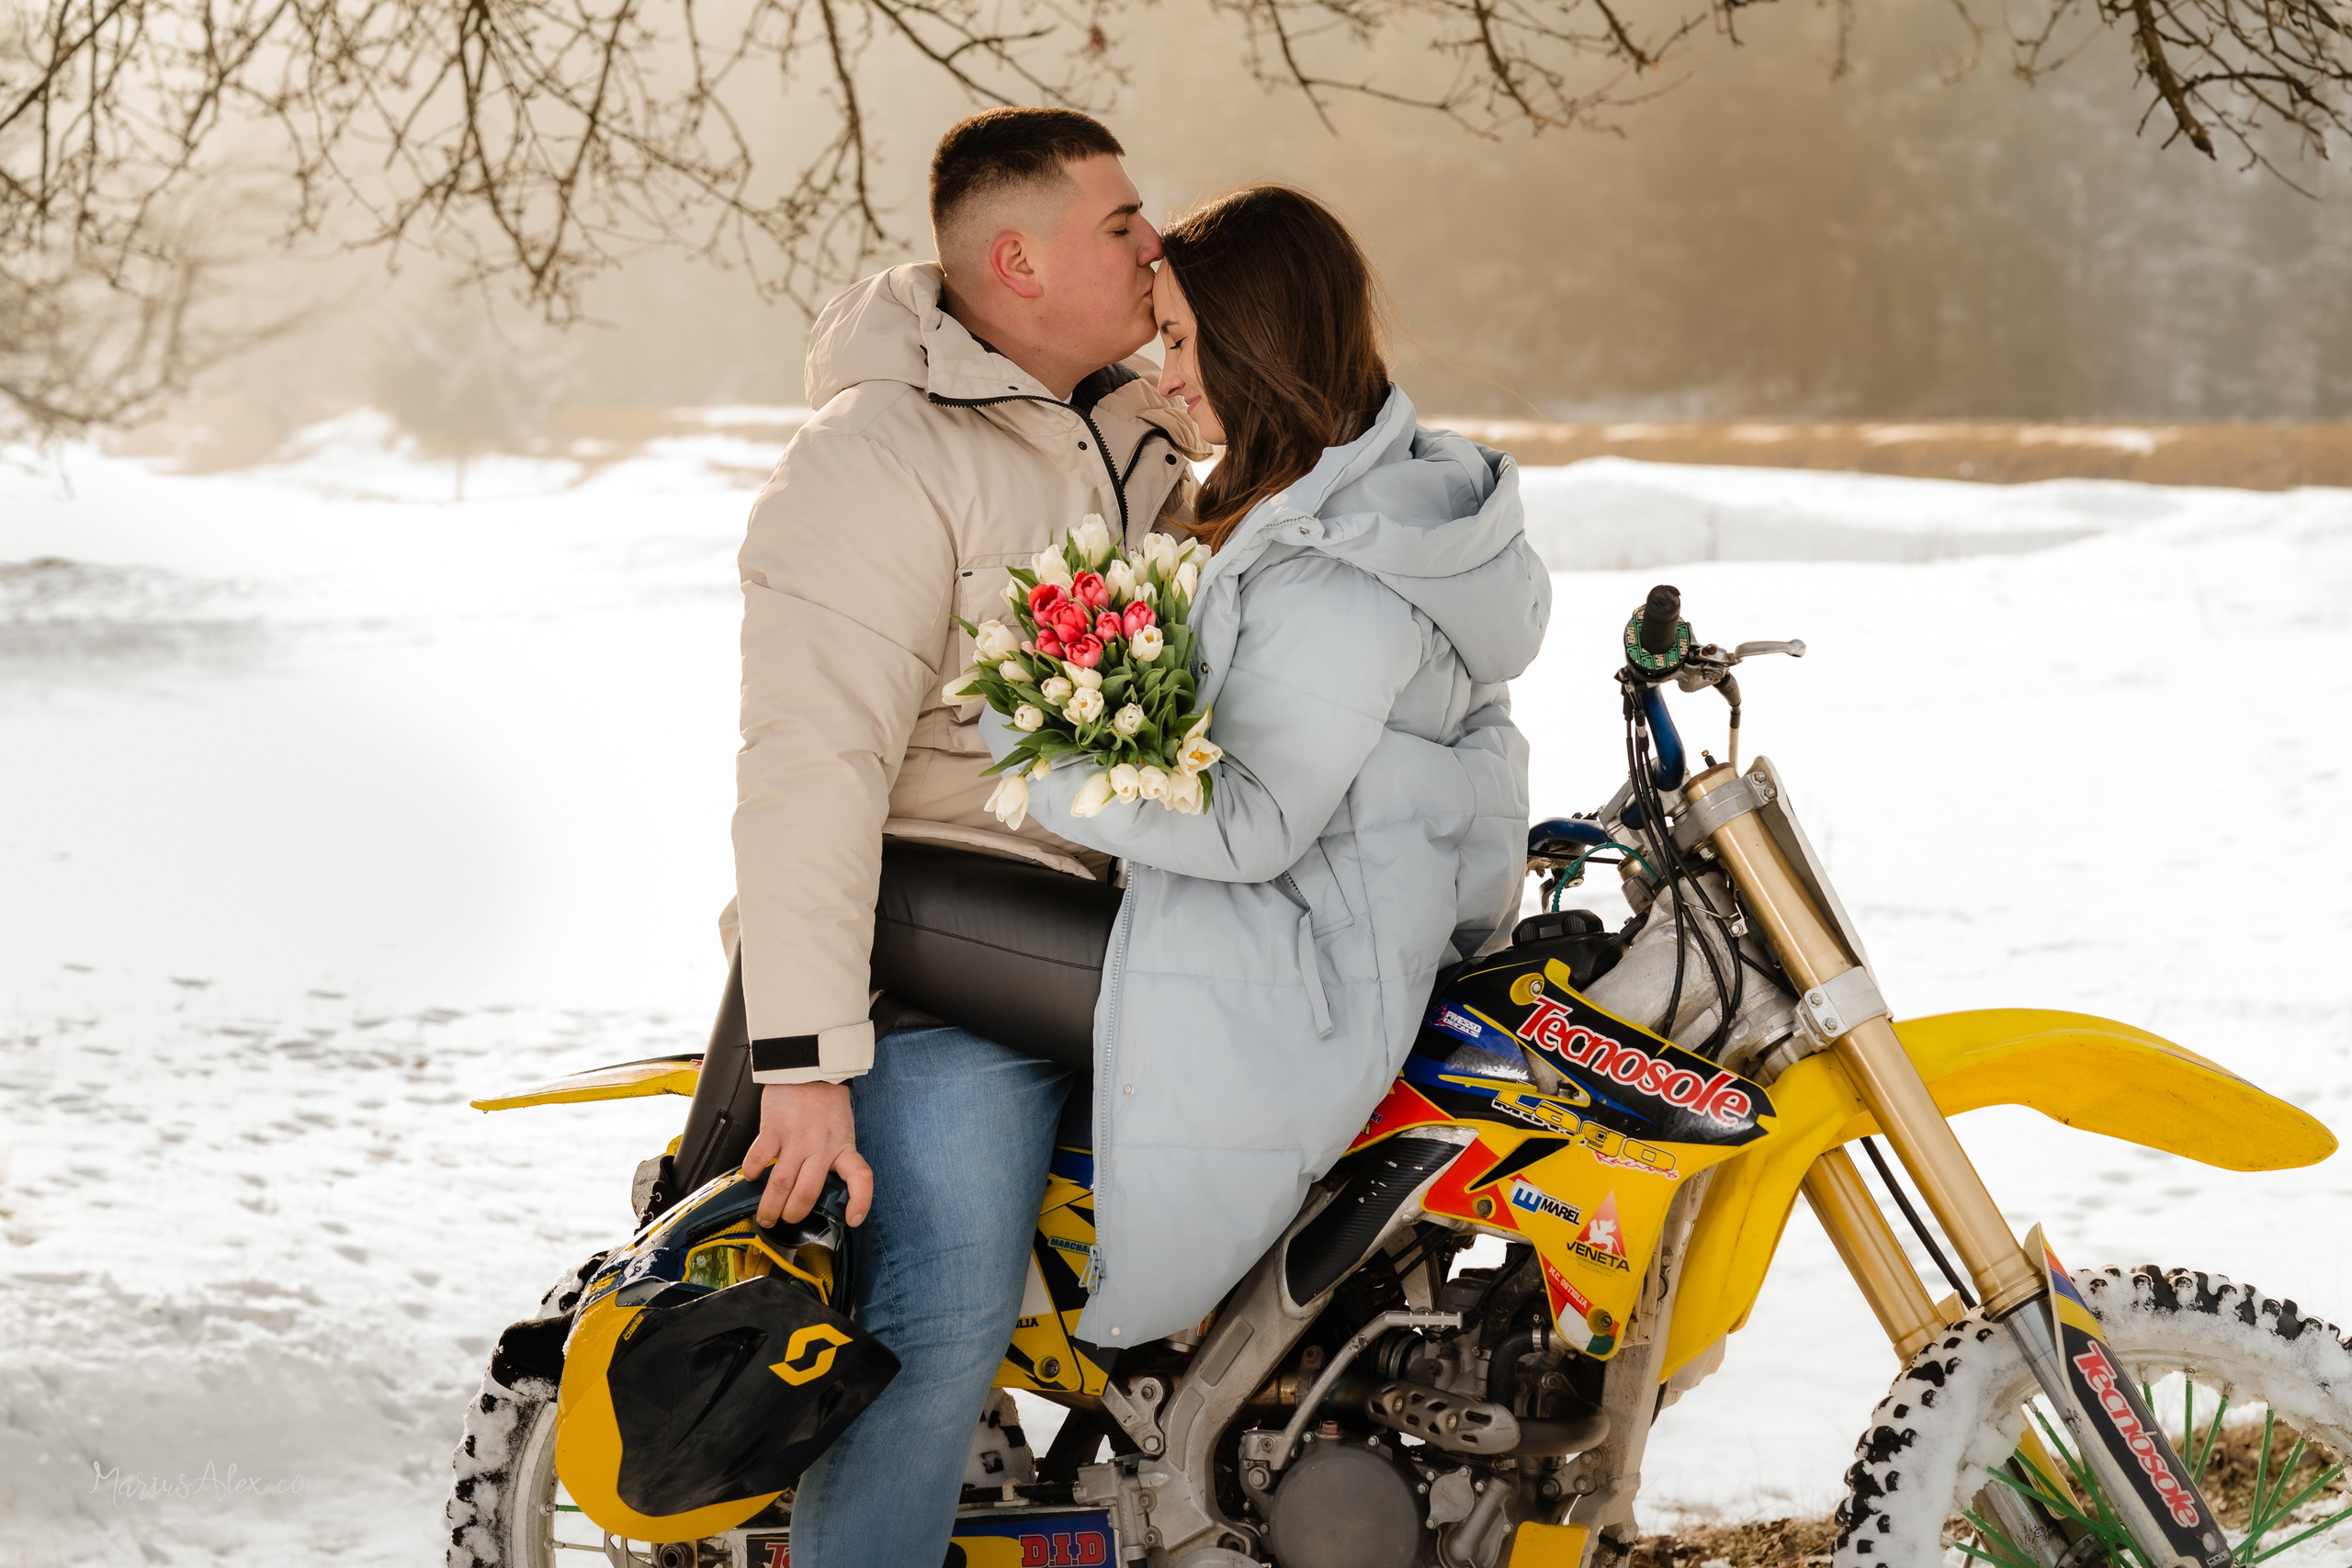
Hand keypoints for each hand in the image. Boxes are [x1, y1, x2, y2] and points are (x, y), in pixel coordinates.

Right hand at [740, 1081, 873, 1228]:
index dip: (860, 1202)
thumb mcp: (841, 1131)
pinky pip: (760, 1157)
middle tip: (785, 1220)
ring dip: (771, 1205)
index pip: (861, 1178)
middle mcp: (821, 1147)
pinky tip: (752, 1177)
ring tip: (766, 1215)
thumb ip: (835, 1156)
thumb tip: (821, 1188)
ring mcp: (797, 1138)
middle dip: (794, 1214)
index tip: (854, 1219)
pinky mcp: (774, 1127)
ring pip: (782, 1183)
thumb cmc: (825, 1102)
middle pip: (807, 1193)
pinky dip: (753, 1171)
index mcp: (843, 1147)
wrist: (809, 1068)